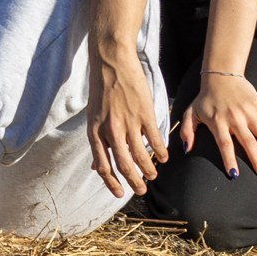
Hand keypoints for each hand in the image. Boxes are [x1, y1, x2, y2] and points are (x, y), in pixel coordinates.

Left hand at [87, 48, 166, 197]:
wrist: (112, 61)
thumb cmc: (102, 89)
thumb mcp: (93, 117)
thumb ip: (97, 141)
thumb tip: (96, 166)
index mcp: (95, 132)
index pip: (103, 166)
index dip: (112, 183)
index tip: (120, 194)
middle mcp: (110, 130)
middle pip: (123, 165)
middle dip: (134, 182)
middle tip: (141, 191)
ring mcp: (128, 123)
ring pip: (140, 156)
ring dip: (148, 170)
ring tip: (153, 175)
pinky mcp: (145, 114)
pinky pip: (155, 139)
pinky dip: (160, 152)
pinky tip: (164, 158)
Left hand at [179, 70, 256, 180]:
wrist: (221, 75)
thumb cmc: (205, 98)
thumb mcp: (190, 113)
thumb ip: (186, 131)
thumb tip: (186, 149)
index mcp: (218, 123)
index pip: (225, 145)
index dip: (229, 160)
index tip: (235, 174)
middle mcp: (235, 118)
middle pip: (248, 142)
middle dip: (256, 160)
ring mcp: (249, 111)